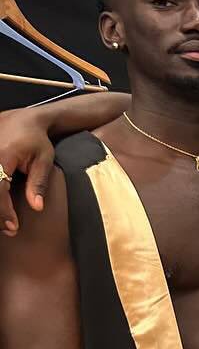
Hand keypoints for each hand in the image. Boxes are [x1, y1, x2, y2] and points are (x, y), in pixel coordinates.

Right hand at [0, 110, 57, 233]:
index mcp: (2, 157)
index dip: (4, 210)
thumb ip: (38, 183)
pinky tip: (3, 207)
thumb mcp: (43, 160)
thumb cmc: (36, 140)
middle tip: (8, 228)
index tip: (12, 226)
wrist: (23, 120)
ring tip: (5, 220)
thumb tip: (37, 207)